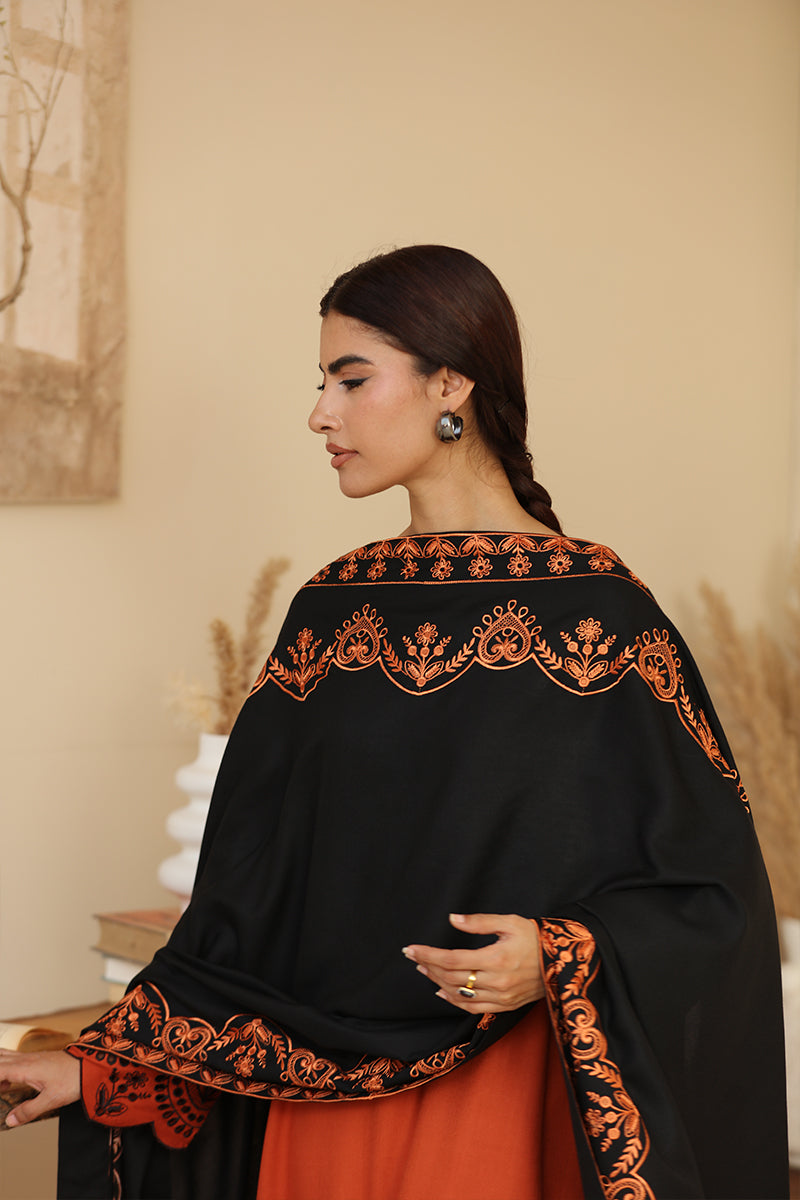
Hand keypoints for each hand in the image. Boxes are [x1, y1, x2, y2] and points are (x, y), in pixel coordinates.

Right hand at [0, 1049, 80, 1126]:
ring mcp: (31, 1058)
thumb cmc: (73, 1079)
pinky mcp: (37, 1059)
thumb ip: (28, 1111)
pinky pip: (13, 1059)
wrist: (90, 1064)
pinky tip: (8, 1083)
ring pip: (4, 1057)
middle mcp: (25, 1060)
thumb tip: (10, 1120)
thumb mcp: (51, 1099)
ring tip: (1, 1088)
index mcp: (25, 1068)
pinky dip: (4, 1068)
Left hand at [402, 913, 543, 1013]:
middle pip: (452, 977)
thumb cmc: (535, 937)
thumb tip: (453, 919)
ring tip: (424, 969)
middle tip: (414, 956)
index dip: (428, 954)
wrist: (563, 961)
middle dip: (429, 966)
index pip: (452, 959)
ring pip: (460, 995)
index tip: (411, 949)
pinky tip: (442, 991)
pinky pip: (473, 1008)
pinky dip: (455, 1001)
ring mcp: (501, 997)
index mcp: (496, 958)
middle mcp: (497, 981)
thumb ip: (479, 921)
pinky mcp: (505, 1006)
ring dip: (438, 982)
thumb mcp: (509, 922)